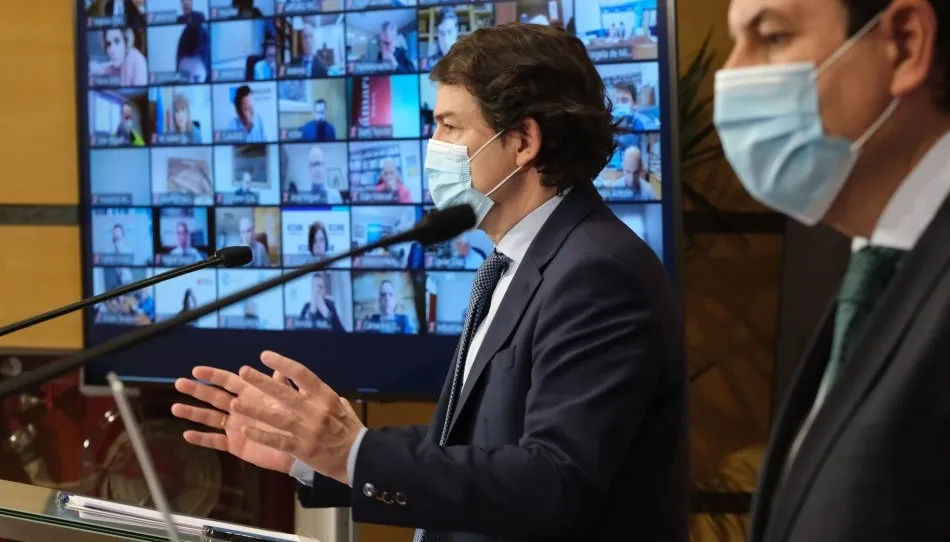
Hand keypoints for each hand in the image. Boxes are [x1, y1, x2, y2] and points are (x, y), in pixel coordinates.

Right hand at [171, 364, 295, 473]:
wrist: (298, 449)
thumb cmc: (294, 421)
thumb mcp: (288, 401)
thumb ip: (281, 384)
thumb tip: (277, 366)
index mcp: (251, 395)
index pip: (229, 381)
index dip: (213, 375)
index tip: (196, 369)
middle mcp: (240, 409)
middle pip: (214, 397)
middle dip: (197, 390)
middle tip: (178, 383)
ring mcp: (235, 427)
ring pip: (210, 418)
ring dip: (193, 412)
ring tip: (175, 408)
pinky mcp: (235, 445)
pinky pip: (215, 441)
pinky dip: (201, 438)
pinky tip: (186, 435)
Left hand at [233, 351, 363, 484]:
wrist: (359, 456)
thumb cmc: (348, 428)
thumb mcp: (338, 404)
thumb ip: (318, 393)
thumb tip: (299, 379)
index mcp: (325, 396)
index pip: (302, 374)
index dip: (283, 363)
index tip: (264, 355)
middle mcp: (316, 410)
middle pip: (285, 393)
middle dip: (262, 382)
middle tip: (244, 371)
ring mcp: (308, 430)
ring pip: (277, 418)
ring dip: (255, 410)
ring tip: (236, 403)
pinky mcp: (303, 449)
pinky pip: (279, 441)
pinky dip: (262, 436)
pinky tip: (246, 431)